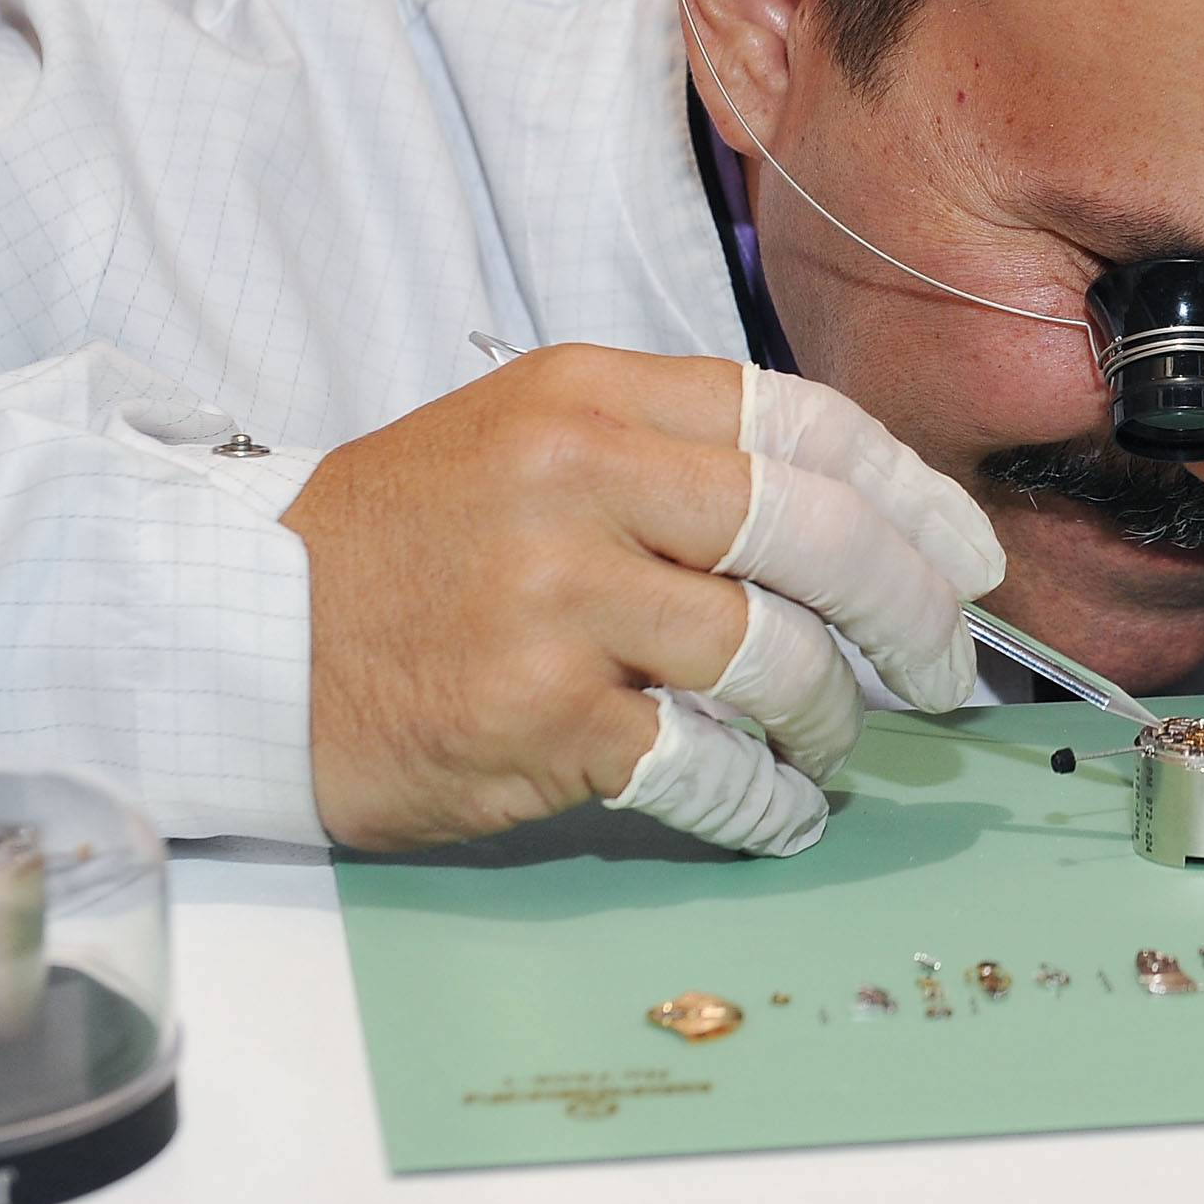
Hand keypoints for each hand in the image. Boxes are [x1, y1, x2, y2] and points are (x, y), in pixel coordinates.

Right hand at [283, 344, 999, 852]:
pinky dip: (767, 797)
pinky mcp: (540, 718)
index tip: (968, 552)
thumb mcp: (527, 436)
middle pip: (818, 535)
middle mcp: (583, 482)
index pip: (801, 423)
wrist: (236, 633)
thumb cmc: (401, 543)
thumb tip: (855, 522)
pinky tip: (780, 806)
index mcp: (592, 397)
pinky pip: (707, 763)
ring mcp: (560, 601)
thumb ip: (675, 456)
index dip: (912, 493)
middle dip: (912, 610)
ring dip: (832, 717)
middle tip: (947, 667)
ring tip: (832, 743)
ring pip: (776, 657)